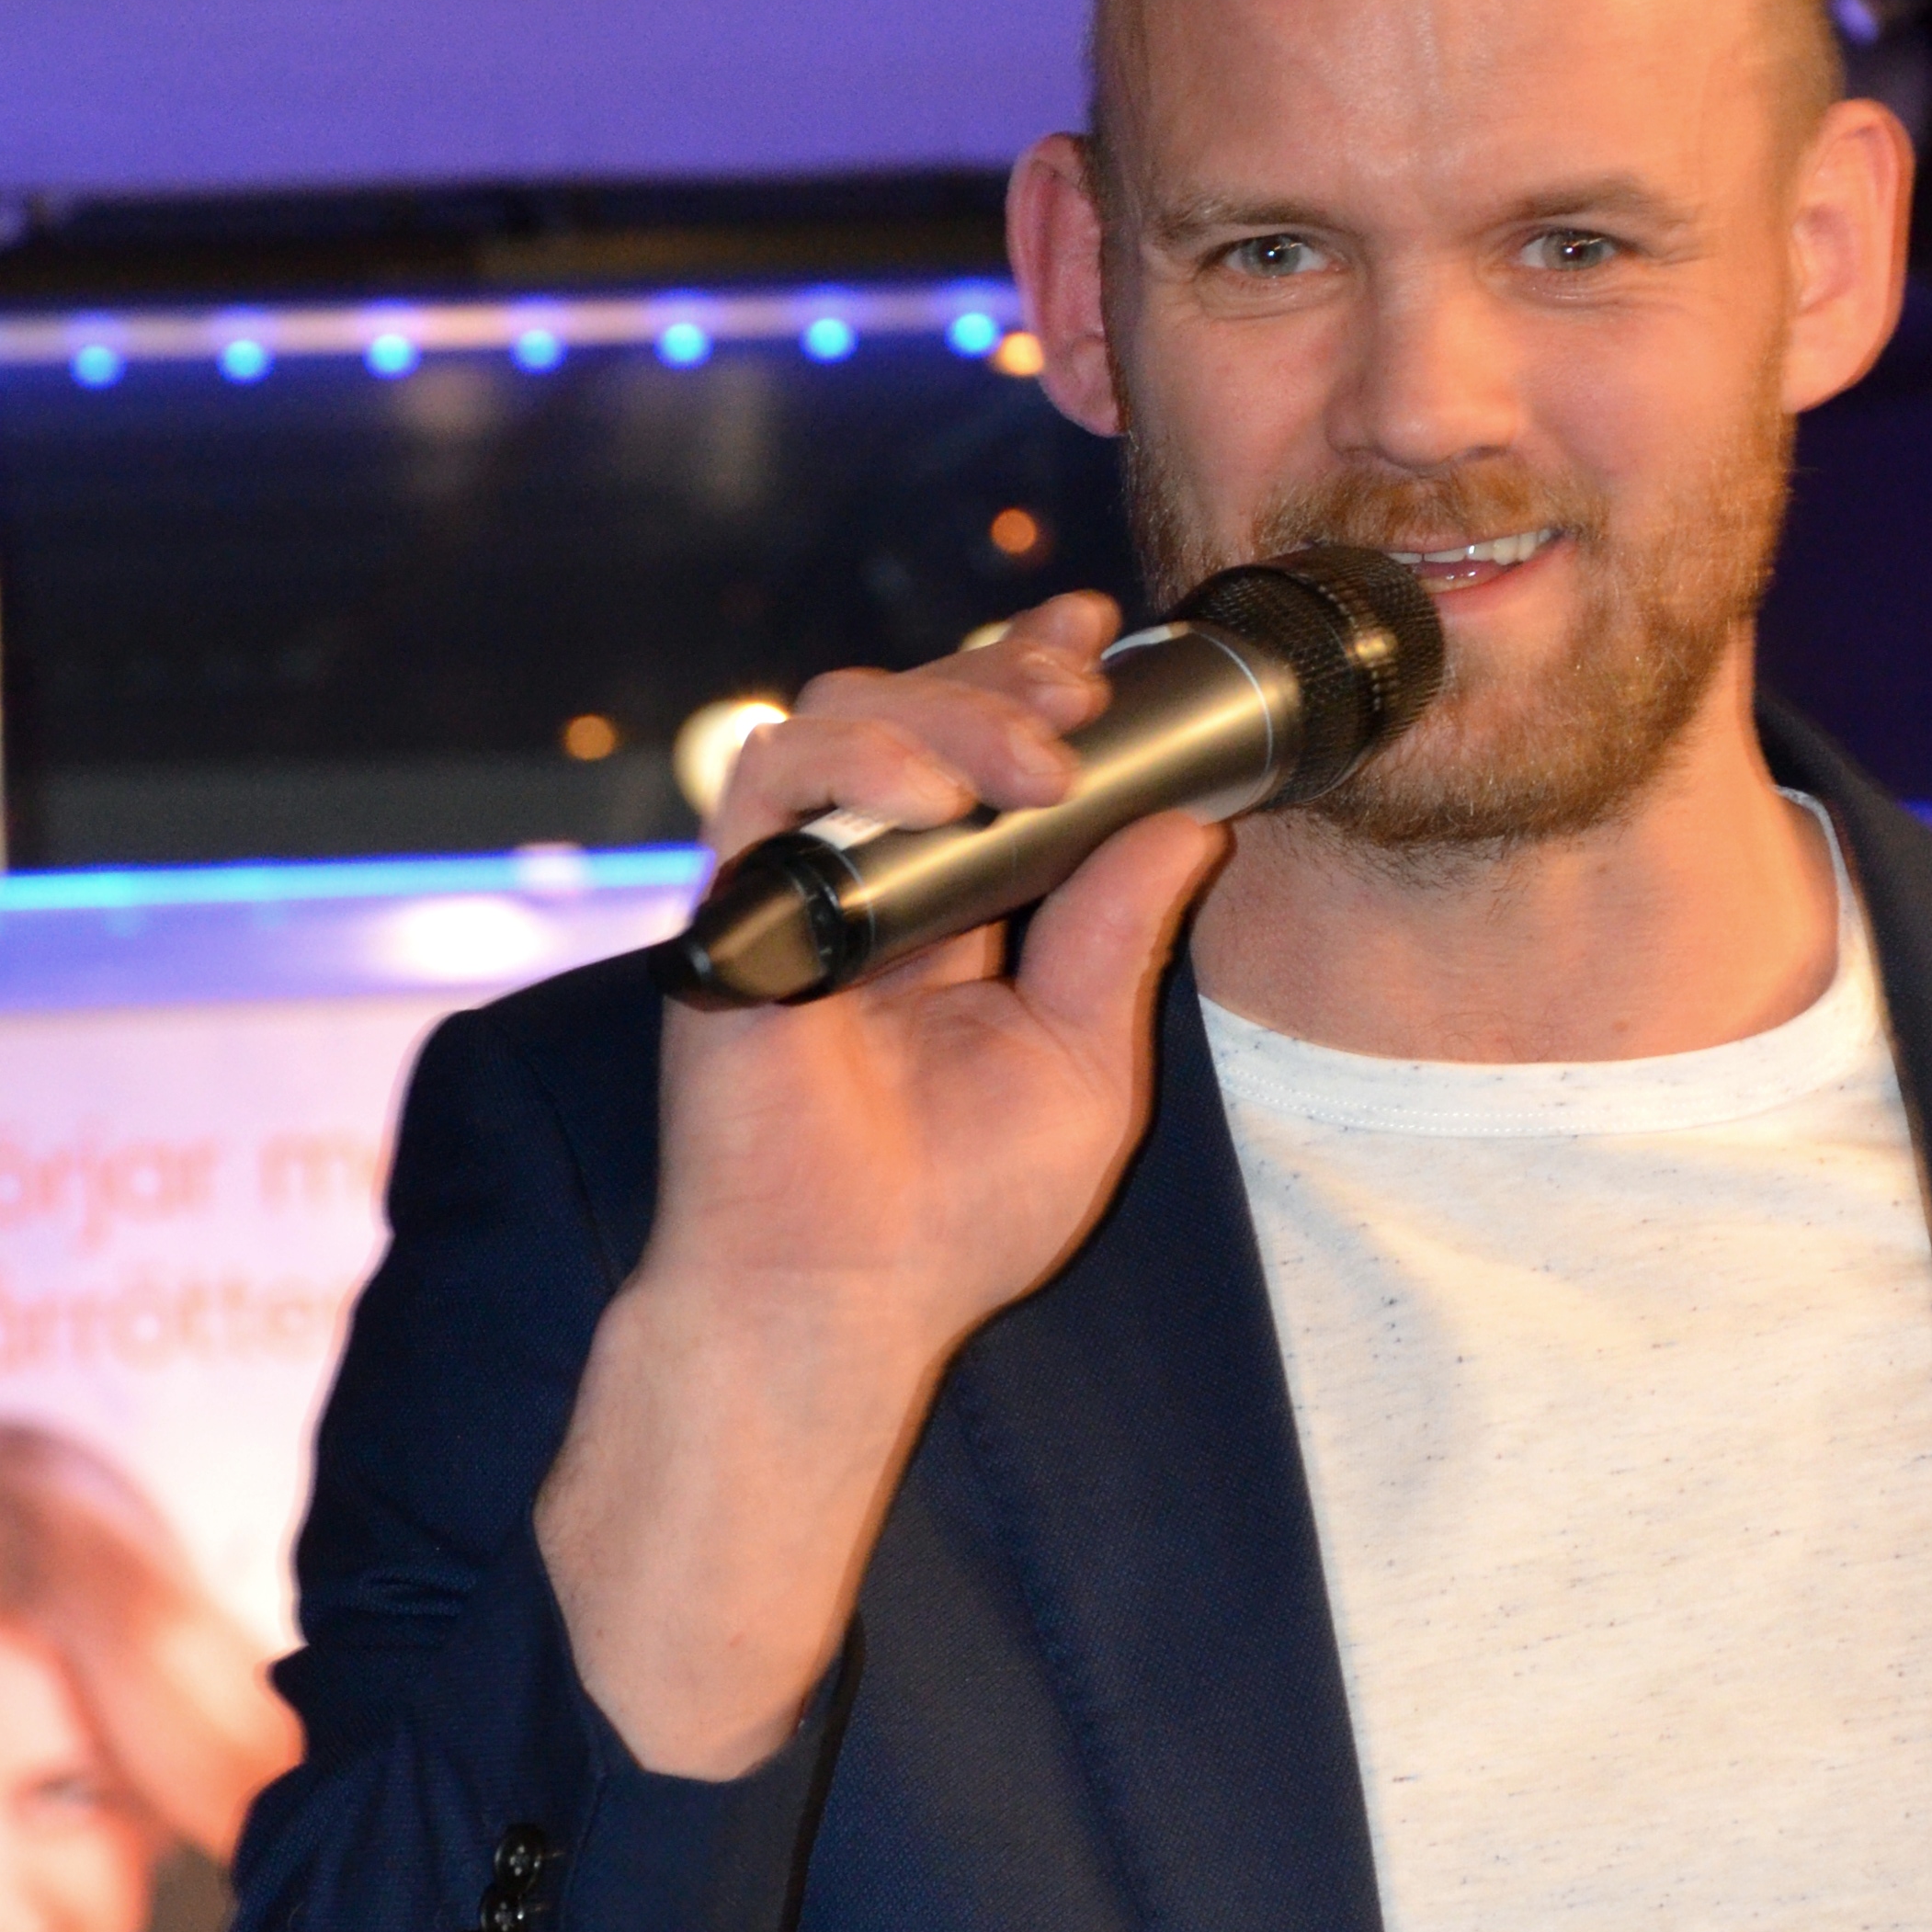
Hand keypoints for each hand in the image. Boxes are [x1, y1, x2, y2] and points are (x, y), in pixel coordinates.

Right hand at [538, 599, 1224, 1775]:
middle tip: (1078, 699)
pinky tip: (939, 798)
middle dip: (1005, 677)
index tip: (1096, 633)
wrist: (839, 1298)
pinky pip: (775, 776)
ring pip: (846, 712)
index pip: (982, 752)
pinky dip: (862, 761)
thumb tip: (1190, 818)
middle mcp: (871, 887)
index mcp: (951, 917)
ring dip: (951, 708)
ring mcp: (800, 890)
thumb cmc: (953, 1217)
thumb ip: (1120, 937)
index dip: (1030, 674)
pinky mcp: (741, 907)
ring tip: (1033, 765)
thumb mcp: (1085, 1065)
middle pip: (918, 706)